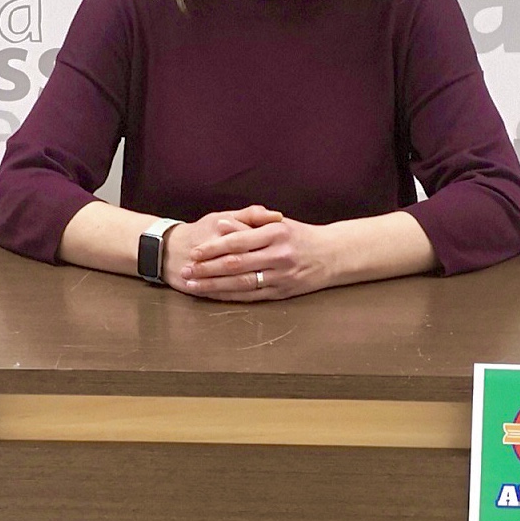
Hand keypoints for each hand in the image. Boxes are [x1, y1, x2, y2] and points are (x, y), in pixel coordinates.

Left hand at [175, 207, 338, 300]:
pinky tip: (214, 295)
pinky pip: (252, 296)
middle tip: (186, 271)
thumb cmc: (301, 236)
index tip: (194, 252)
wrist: (333, 255)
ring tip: (193, 285)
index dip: (213, 248)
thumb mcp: (278, 223)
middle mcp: (279, 256)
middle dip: (207, 269)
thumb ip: (249, 224)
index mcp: (276, 234)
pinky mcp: (282, 293)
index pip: (238, 242)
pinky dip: (230, 296)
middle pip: (236, 265)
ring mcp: (281, 277)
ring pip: (241, 284)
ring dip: (214, 286)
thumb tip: (221, 225)